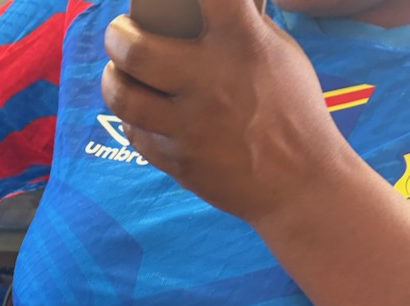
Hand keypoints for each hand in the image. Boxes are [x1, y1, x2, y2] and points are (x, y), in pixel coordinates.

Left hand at [101, 0, 349, 223]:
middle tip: (119, 33)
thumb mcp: (279, 54)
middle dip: (117, 35)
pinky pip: (136, 134)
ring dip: (112, 80)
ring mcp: (190, 126)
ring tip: (116, 71)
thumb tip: (204, 7)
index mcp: (241, 43)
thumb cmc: (291, 111)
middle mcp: (210, 82)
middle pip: (135, 50)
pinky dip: (131, 118)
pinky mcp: (179, 161)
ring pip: (124, 97)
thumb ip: (243, 27)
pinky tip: (135, 109)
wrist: (298, 183)